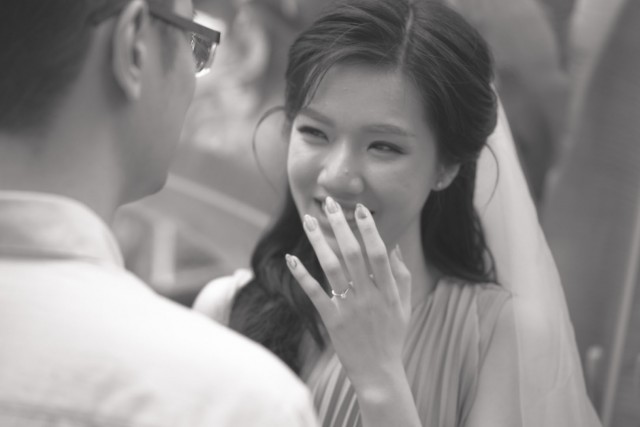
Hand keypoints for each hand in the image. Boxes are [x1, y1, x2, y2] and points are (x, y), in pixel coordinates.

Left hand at [285, 197, 411, 389]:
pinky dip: (303, 275)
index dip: (369, 229)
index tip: (360, 209)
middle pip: (353, 254)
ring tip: (308, 220)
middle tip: (330, 202)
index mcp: (388, 291)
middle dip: (340, 226)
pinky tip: (292, 258)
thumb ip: (401, 275)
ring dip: (319, 242)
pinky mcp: (332, 320)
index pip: (378, 253)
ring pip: (332, 268)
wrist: (379, 373)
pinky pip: (315, 293)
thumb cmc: (392, 336)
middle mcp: (369, 296)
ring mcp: (349, 308)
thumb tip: (393, 245)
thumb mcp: (404, 306)